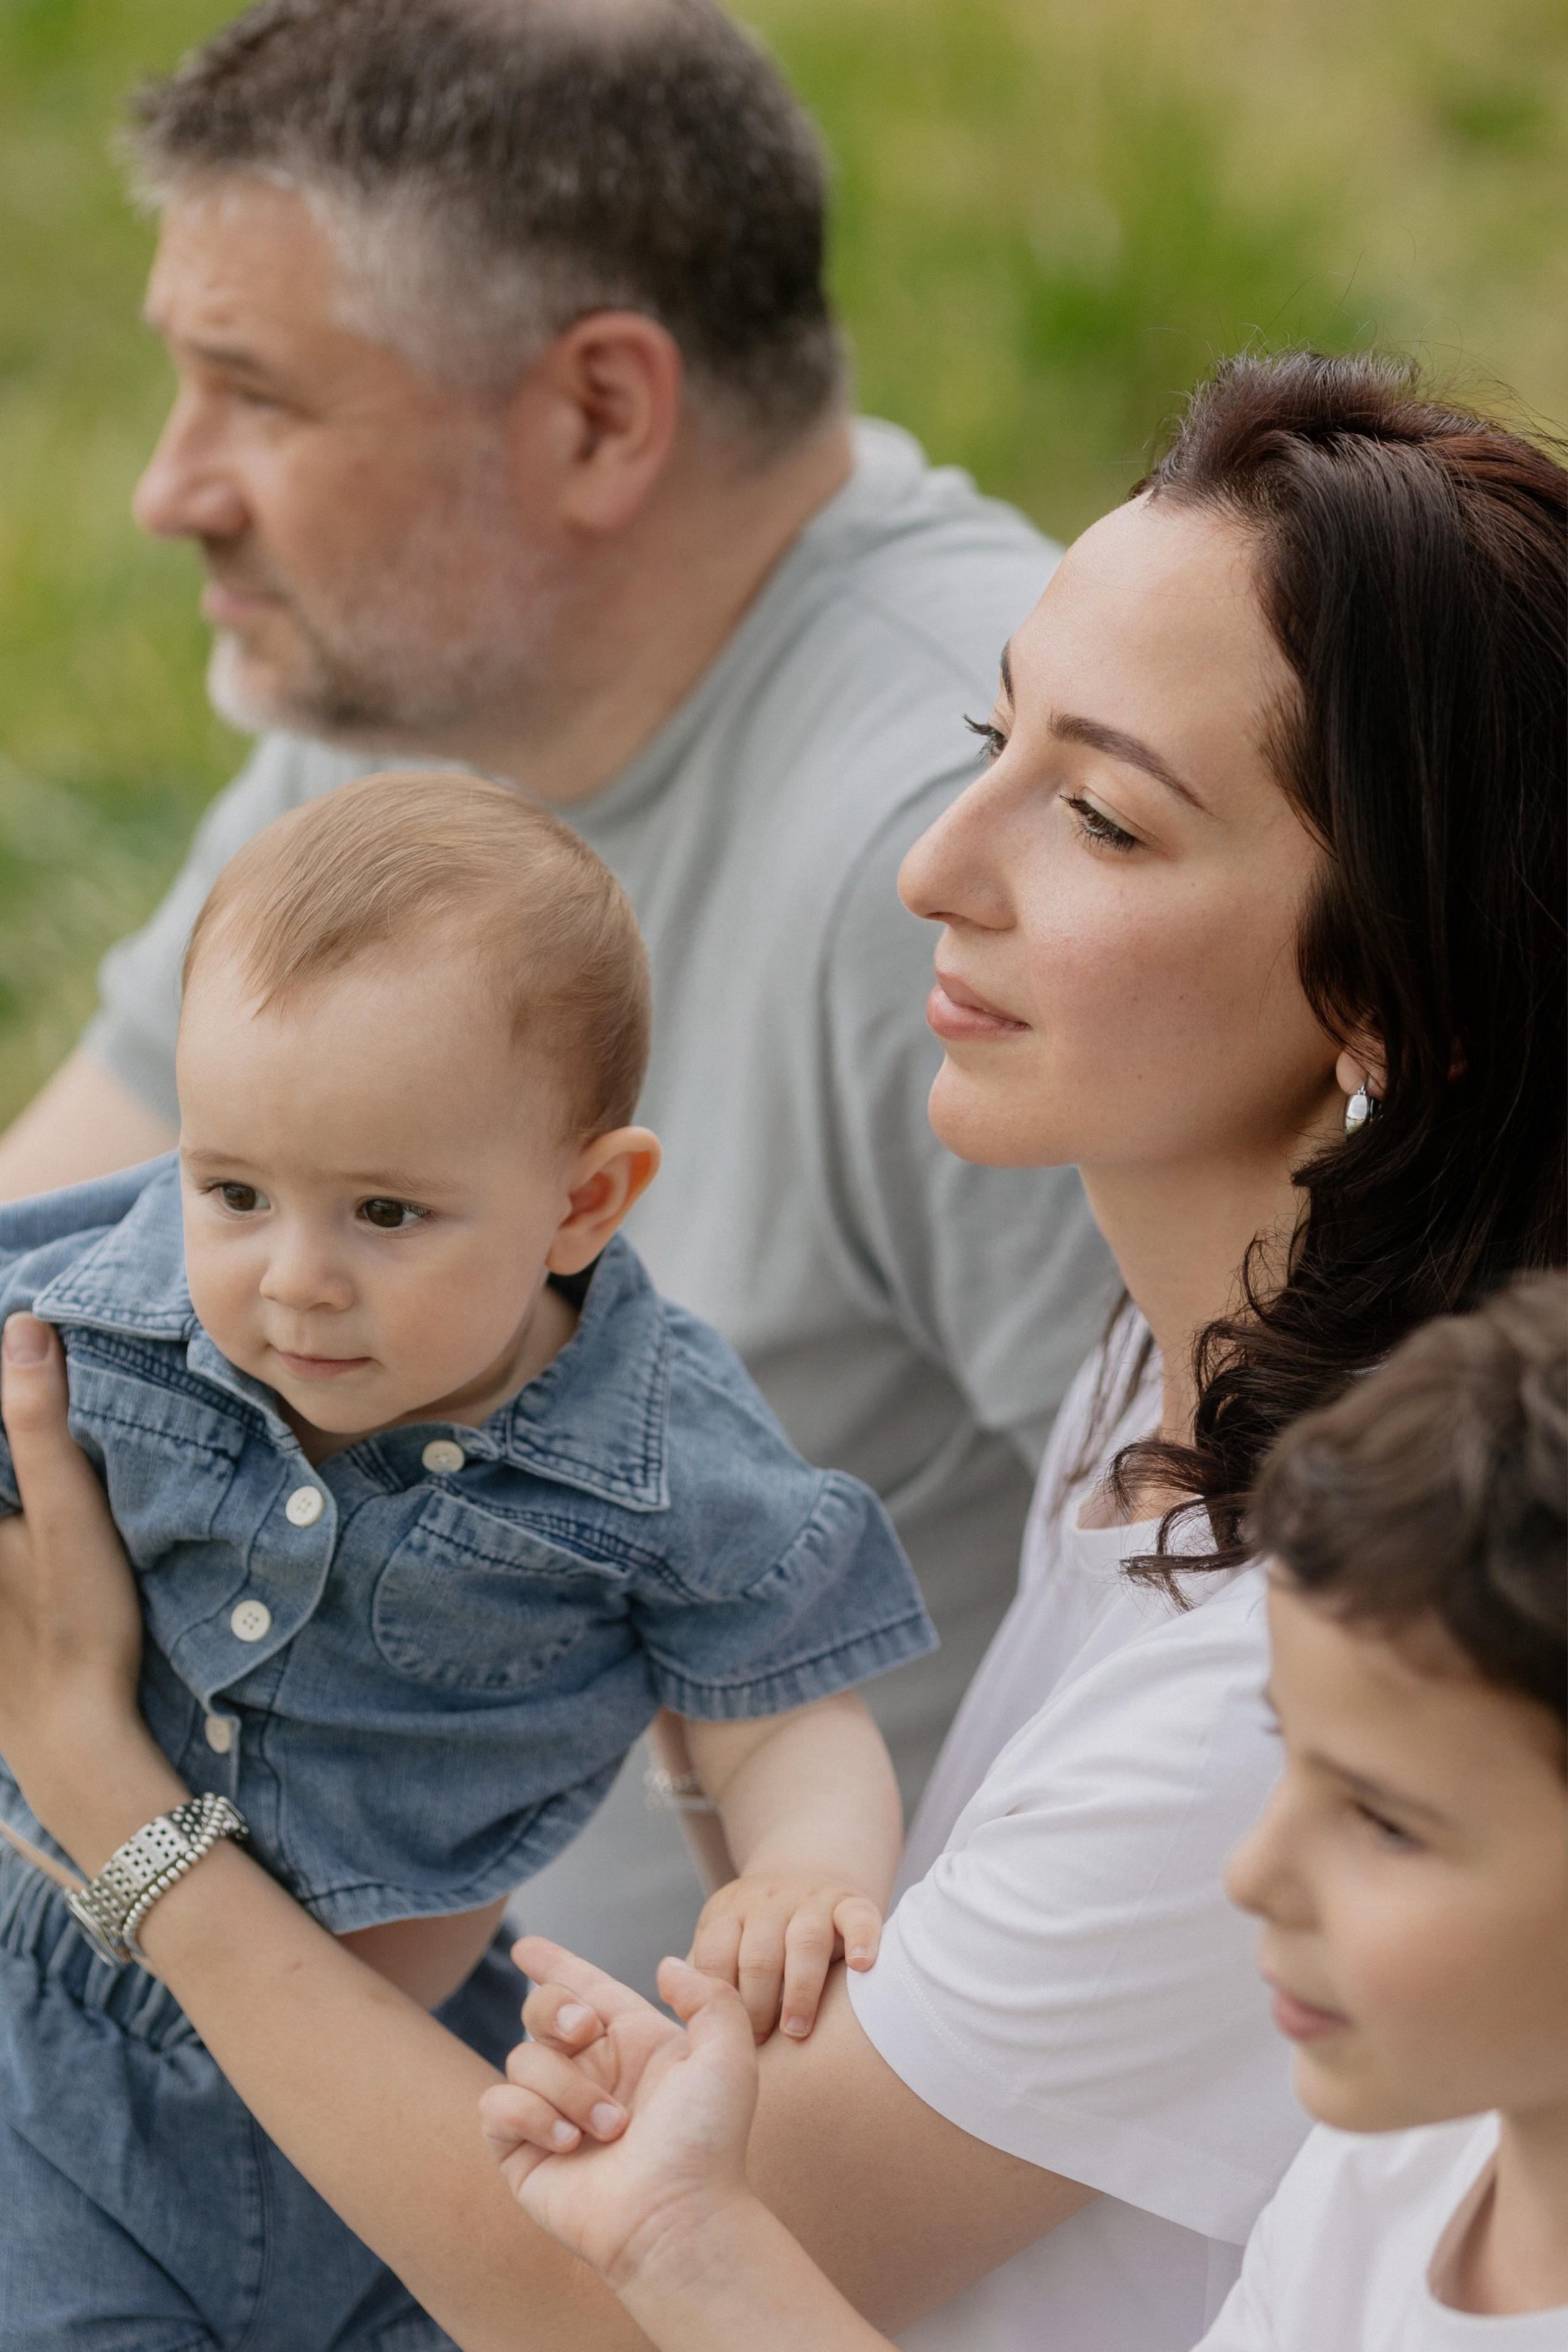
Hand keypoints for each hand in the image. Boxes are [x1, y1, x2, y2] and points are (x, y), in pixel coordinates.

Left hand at [0, 1314, 180, 1866]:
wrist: (67, 1733)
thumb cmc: (74, 1621)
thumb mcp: (70, 1513)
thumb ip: (39, 1421)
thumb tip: (23, 1328)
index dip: (4, 1388)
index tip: (27, 1353)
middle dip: (9, 1424)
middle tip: (32, 1384)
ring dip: (17, 1462)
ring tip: (32, 1433)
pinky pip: (3, 1528)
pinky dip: (15, 1506)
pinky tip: (29, 1511)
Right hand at [480, 1938, 760, 2289]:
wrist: (678, 2218)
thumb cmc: (707, 2143)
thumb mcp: (727, 2054)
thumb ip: (707, 1995)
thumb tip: (664, 1967)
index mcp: (631, 2044)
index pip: (583, 1988)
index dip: (554, 1964)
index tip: (526, 1947)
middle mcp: (590, 2073)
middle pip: (540, 2008)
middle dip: (555, 2008)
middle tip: (585, 2032)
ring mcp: (553, 2112)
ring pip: (522, 2059)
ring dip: (568, 2088)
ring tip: (610, 2129)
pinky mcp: (521, 2152)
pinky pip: (496, 2105)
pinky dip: (530, 2115)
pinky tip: (568, 2142)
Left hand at [690, 1871, 882, 2040]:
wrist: (804, 1874)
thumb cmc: (756, 1937)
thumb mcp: (722, 1943)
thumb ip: (702, 1979)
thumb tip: (682, 2030)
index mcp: (728, 1915)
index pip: (716, 1959)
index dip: (720, 2004)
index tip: (727, 2041)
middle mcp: (767, 1903)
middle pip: (758, 1955)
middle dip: (757, 2005)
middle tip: (761, 2046)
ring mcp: (810, 1900)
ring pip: (805, 1940)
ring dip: (800, 1989)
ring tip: (797, 2030)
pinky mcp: (849, 1901)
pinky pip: (858, 1916)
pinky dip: (862, 1940)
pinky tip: (861, 1967)